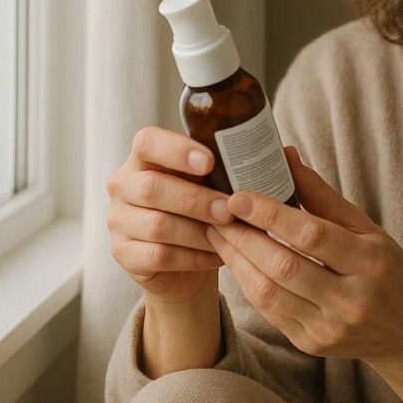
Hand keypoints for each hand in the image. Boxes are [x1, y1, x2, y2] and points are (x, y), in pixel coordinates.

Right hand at [105, 125, 238, 304]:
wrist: (184, 261)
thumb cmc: (203, 210)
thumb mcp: (212, 182)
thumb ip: (229, 166)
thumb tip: (284, 154)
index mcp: (144, 156)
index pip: (147, 141)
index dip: (177, 150)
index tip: (210, 162)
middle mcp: (123, 184)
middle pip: (153, 187)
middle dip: (197, 200)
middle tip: (230, 209)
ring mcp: (119, 220)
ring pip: (158, 225)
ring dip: (200, 231)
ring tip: (231, 235)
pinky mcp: (123, 253)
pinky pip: (159, 255)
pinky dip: (194, 257)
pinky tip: (218, 255)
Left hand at [206, 146, 402, 366]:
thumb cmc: (386, 268)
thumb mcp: (366, 228)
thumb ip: (323, 196)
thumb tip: (285, 157)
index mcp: (370, 262)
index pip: (312, 235)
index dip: (270, 215)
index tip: (238, 197)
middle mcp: (351, 299)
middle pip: (284, 266)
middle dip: (243, 237)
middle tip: (217, 213)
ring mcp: (330, 327)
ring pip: (269, 293)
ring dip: (237, 261)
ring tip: (219, 235)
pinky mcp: (312, 345)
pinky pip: (270, 312)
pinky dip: (248, 284)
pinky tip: (238, 262)